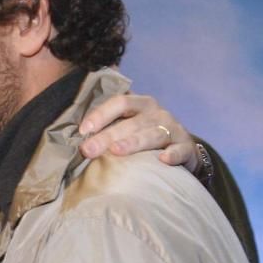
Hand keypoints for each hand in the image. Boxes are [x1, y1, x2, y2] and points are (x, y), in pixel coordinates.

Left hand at [78, 93, 198, 170]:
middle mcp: (157, 114)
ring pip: (153, 134)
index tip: (83, 130)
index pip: (120, 102)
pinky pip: (179, 150)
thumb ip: (108, 129)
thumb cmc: (145, 138)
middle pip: (131, 122)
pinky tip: (163, 160)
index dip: (101, 114)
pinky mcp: (186, 147)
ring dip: (134, 143)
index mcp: (140, 105)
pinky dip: (172, 155)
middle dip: (108, 136)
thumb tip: (76, 141)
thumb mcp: (129, 127)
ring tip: (117, 151)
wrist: (182, 149)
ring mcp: (173, 129)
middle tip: (88, 150)